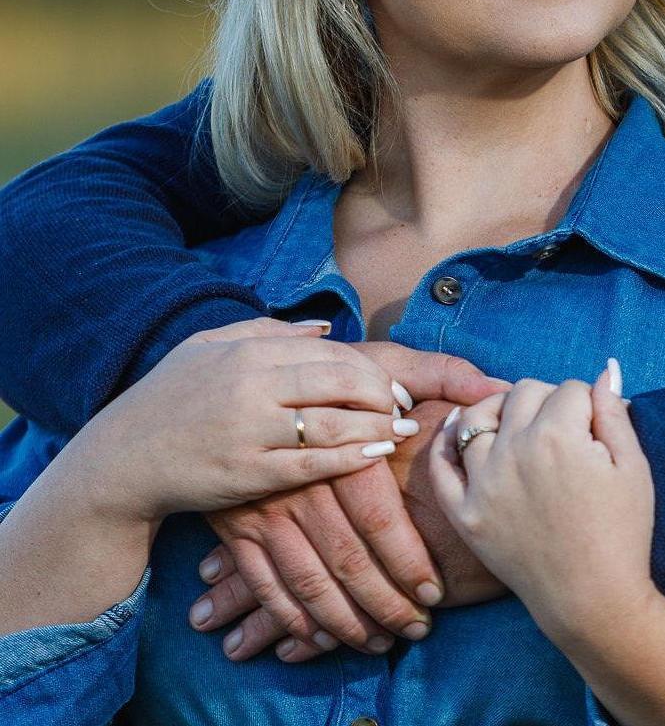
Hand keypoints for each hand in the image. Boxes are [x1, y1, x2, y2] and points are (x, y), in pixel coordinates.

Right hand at [91, 318, 404, 523]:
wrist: (121, 460)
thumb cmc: (170, 397)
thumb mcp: (210, 346)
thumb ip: (269, 331)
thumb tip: (325, 328)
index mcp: (250, 352)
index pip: (330, 352)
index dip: (369, 368)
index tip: (391, 383)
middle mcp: (253, 387)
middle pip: (341, 383)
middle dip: (382, 394)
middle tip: (404, 407)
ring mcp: (251, 432)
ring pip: (333, 425)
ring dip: (376, 427)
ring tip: (401, 430)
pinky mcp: (247, 474)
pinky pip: (312, 465)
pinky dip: (349, 459)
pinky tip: (372, 455)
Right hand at [188, 351, 509, 660]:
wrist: (242, 381)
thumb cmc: (330, 374)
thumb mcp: (382, 363)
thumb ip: (442, 375)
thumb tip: (497, 388)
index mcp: (342, 445)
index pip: (379, 516)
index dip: (408, 560)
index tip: (435, 592)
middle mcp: (302, 482)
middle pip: (347, 557)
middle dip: (384, 603)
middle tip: (417, 630)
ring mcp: (266, 507)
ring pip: (308, 580)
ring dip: (345, 620)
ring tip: (381, 642)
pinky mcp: (237, 526)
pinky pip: (264, 583)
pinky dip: (291, 617)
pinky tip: (319, 637)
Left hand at [430, 362, 655, 646]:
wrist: (593, 601)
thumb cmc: (623, 532)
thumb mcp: (634, 466)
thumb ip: (613, 412)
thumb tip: (606, 369)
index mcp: (558, 435)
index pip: (570, 388)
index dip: (589, 403)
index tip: (598, 427)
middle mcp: (513, 450)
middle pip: (523, 392)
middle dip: (548, 400)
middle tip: (565, 428)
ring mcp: (483, 483)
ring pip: (478, 417)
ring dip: (499, 411)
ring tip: (517, 423)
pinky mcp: (465, 514)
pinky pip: (442, 466)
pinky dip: (447, 441)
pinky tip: (459, 428)